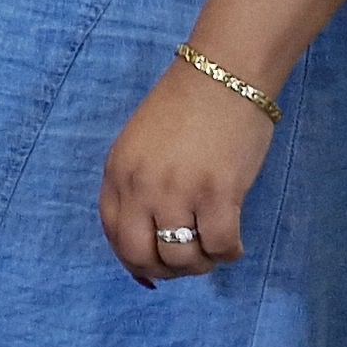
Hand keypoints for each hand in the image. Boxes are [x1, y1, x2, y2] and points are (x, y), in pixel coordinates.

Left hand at [101, 58, 280, 285]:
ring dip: (200, 265)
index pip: (113, 235)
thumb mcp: (139, 146)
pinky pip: (221, 246)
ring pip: (182, 259)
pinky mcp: (219, 193)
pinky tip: (233, 243)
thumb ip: (136, 186)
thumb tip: (147, 236)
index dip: (133, 260)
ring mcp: (178, 191)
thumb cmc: (185, 108)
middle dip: (164, 271)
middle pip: (141, 256)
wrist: (223, 75)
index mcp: (116, 173)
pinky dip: (229, 253)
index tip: (153, 268)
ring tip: (212, 250)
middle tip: (187, 263)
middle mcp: (141, 186)